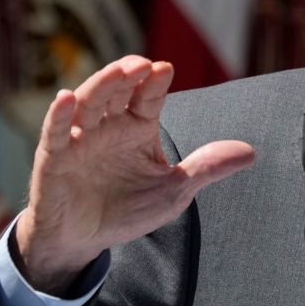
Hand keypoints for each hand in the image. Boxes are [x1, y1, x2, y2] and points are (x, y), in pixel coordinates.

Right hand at [14, 55, 254, 293]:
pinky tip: (65, 98)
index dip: (156, 82)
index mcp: (137, 127)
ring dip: (101, 84)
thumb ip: (205, 168)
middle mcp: (108, 125)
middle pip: (118, 91)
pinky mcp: (54, 157)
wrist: (83, 241)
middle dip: (128, 74)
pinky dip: (58, 115)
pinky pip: (55, 132)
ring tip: (117, 71)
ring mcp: (80, 138)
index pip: (149, 96)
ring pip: (89, 103)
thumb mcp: (173, 190)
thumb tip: (250, 152)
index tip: (166, 68)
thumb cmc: (127, 209)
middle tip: (143, 64)